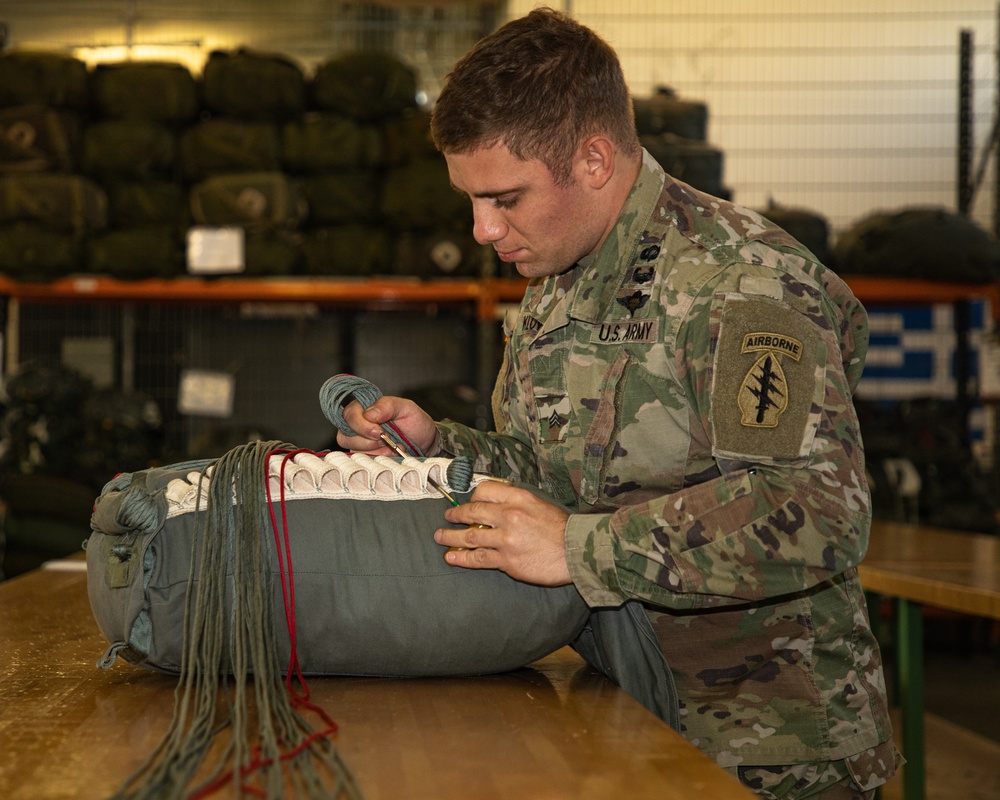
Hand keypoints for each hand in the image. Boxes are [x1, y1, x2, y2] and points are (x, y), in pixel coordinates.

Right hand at [336, 395, 439, 455]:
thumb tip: (368, 414)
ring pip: (353, 450)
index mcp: (365, 408)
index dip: (361, 425)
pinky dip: (378, 458)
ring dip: (374, 450)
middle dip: (368, 440)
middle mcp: (358, 426)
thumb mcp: (406, 408)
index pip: (349, 414)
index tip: (379, 431)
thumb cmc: (415, 423)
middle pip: (345, 435)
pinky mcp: (365, 457)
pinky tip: (391, 454)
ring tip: (392, 446)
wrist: (426, 442)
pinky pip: (363, 461)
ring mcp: (359, 443)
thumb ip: (387, 405)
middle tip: (387, 439)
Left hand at [434, 480, 571, 586]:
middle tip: (447, 517)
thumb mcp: (540, 503)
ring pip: (470, 536)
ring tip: (440, 537)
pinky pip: (478, 558)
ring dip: (451, 536)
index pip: (485, 490)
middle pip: (472, 511)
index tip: (467, 502)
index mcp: (518, 497)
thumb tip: (496, 502)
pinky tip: (451, 557)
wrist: (577, 551)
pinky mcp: (507, 560)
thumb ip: (517, 501)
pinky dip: (462, 557)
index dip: (472, 496)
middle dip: (456, 515)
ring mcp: (506, 539)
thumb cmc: (561, 528)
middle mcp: (509, 515)